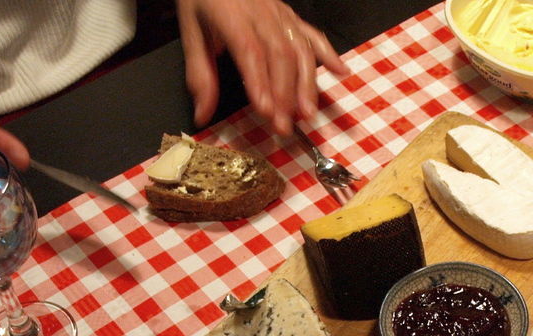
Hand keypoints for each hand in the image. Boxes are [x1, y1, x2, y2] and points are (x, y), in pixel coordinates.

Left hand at [176, 0, 346, 134]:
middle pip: (280, 55)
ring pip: (300, 48)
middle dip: (285, 94)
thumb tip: (202, 115)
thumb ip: (199, 75)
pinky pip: (313, 34)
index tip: (265, 111)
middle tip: (284, 126)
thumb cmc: (203, 1)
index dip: (260, 82)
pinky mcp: (292, 16)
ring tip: (308, 113)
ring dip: (307, 83)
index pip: (250, 51)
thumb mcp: (191, 33)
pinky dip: (329, 54)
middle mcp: (262, 14)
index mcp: (233, 17)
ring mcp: (281, 14)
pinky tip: (341, 72)